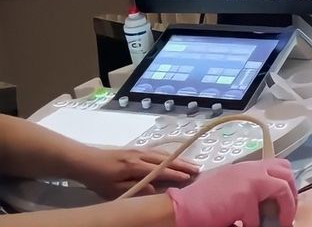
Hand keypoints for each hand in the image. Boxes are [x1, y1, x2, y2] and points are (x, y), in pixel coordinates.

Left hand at [75, 146, 198, 198]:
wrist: (86, 161)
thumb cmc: (99, 178)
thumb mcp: (114, 189)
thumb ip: (135, 188)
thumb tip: (154, 188)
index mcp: (134, 166)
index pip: (159, 170)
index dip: (175, 174)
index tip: (189, 177)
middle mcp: (140, 155)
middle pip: (165, 159)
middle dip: (182, 164)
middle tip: (198, 169)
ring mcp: (139, 150)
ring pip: (163, 154)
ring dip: (178, 159)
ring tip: (191, 165)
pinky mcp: (137, 150)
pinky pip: (157, 152)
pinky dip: (169, 155)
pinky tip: (175, 158)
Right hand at [168, 159, 296, 226]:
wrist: (182, 208)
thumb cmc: (202, 203)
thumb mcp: (231, 192)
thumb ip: (250, 193)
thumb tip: (269, 209)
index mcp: (247, 168)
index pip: (277, 166)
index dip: (286, 184)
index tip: (285, 203)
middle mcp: (251, 169)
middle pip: (286, 172)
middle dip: (291, 194)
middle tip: (286, 214)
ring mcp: (249, 180)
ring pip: (283, 187)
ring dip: (285, 208)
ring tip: (281, 223)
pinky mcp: (245, 196)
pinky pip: (260, 216)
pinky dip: (255, 226)